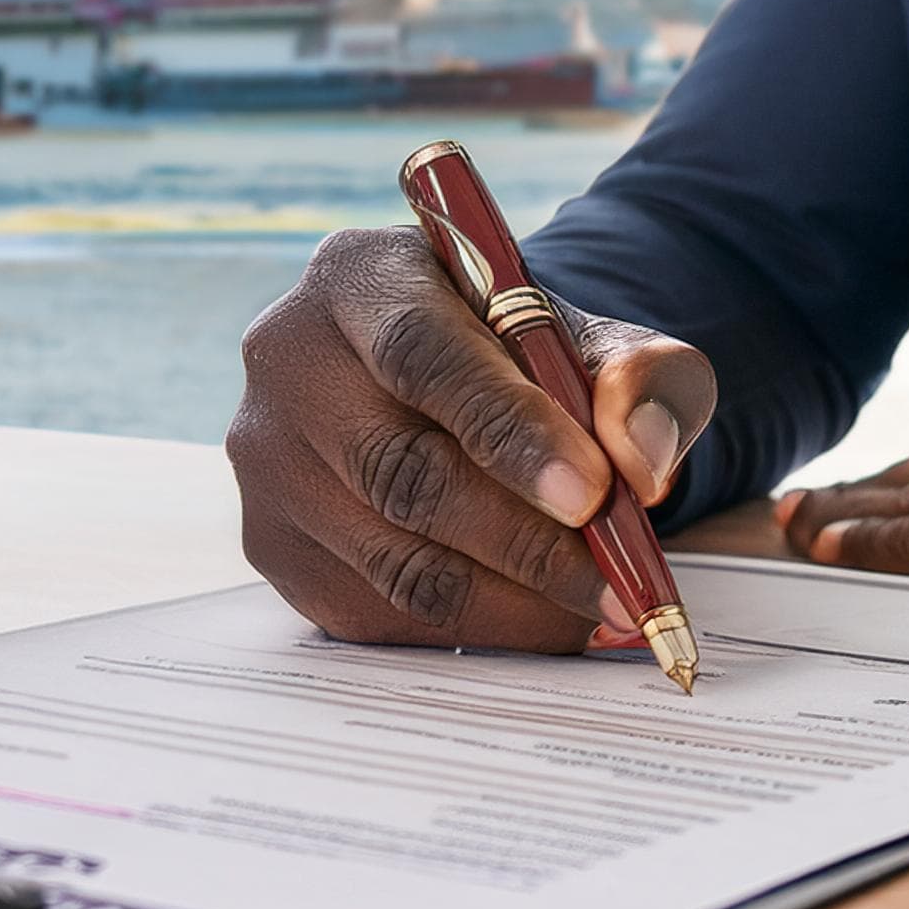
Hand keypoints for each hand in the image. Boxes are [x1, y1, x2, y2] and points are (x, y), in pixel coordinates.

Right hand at [227, 226, 716, 651]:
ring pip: (394, 560)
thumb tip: (640, 459)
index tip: (591, 493)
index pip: (422, 355)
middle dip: (524, 540)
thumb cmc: (515, 353)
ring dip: (511, 601)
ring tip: (594, 607)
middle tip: (615, 581)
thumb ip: (639, 376)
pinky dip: (473, 630)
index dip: (508, 430)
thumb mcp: (590, 338)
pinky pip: (377, 613)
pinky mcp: (271, 544)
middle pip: (402, 471)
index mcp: (360, 277)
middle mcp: (286, 361)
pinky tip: (538, 618)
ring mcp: (267, 461)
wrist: (440, 383)